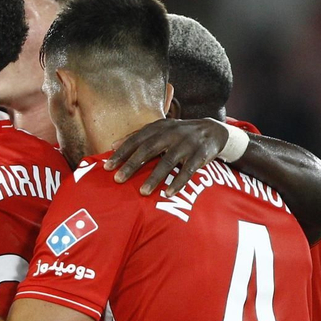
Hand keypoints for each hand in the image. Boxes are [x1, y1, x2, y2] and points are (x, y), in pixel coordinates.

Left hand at [105, 118, 226, 196]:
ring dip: (154, 178)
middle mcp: (171, 133)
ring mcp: (186, 144)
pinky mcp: (200, 154)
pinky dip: (178, 182)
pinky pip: (188, 170)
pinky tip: (168, 193)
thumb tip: (112, 145)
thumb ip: (137, 137)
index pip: (136, 140)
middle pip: (148, 149)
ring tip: (142, 192)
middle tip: (118, 179)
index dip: (121, 153)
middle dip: (132, 165)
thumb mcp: (159, 130)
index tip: (107, 167)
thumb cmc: (178, 134)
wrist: (213, 130)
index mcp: (159, 127)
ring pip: (167, 162)